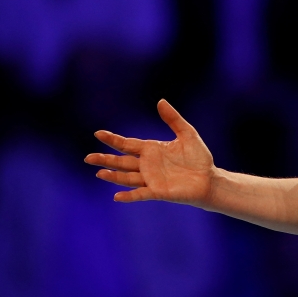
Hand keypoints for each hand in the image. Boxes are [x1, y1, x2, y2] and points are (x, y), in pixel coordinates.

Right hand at [85, 99, 215, 204]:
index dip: (113, 139)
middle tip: (88, 157)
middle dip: (105, 159)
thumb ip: (173, 119)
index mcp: (151, 150)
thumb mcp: (187, 134)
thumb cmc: (199, 158)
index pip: (127, 144)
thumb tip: (160, 101)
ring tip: (99, 173)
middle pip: (121, 162)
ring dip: (113, 176)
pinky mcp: (158, 192)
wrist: (210, 178)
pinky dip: (129, 195)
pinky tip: (116, 196)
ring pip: (127, 178)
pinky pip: (141, 194)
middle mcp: (147, 165)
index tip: (98, 133)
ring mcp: (151, 179)